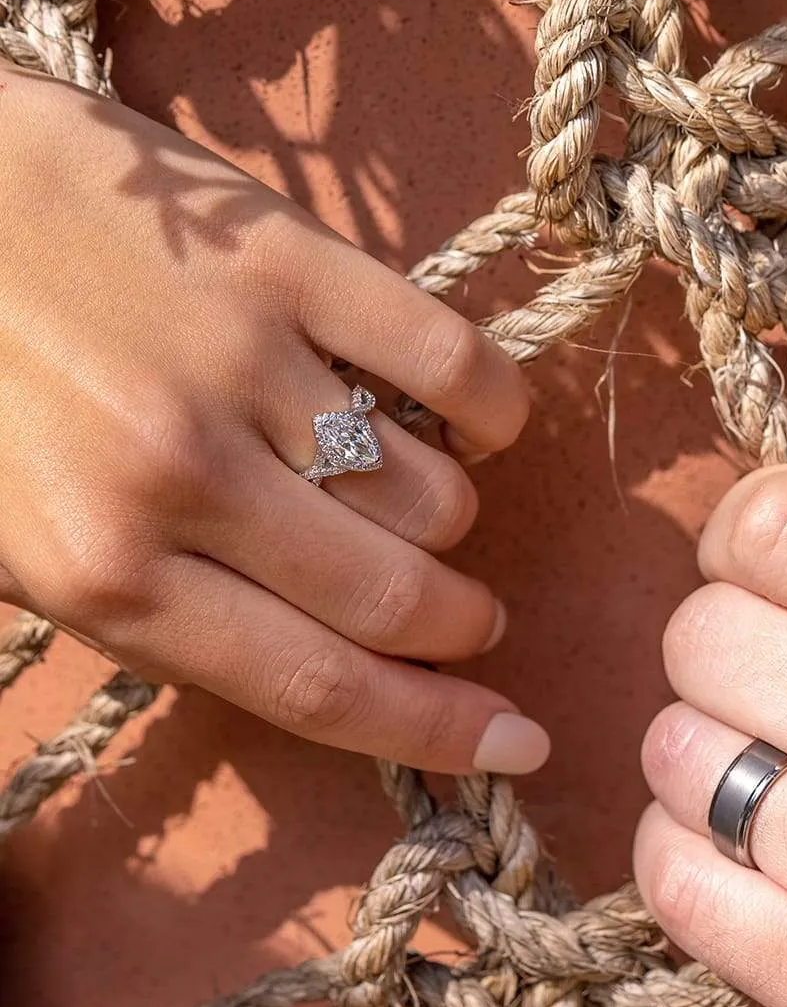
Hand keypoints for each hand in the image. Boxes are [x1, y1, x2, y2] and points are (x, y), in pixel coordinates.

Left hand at [0, 65, 547, 774]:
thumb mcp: (23, 551)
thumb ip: (162, 622)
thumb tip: (331, 665)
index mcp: (106, 576)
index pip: (319, 690)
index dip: (438, 731)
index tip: (518, 744)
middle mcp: (183, 480)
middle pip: (400, 601)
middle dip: (463, 625)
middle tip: (469, 617)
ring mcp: (242, 363)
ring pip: (433, 496)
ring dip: (448, 520)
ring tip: (410, 496)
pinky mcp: (288, 262)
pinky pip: (452, 366)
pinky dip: (491, 412)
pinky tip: (467, 421)